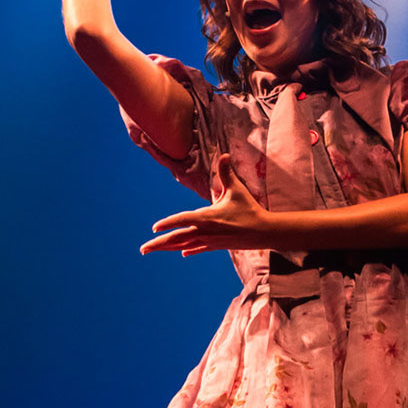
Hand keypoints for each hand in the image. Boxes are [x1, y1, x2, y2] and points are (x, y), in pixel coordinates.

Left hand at [141, 156, 273, 255]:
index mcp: (207, 217)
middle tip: (142, 249)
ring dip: (167, 248)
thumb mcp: (237, 190)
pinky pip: (198, 248)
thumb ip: (226, 173)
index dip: (168, 223)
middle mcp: (205, 231)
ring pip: (184, 245)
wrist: (265, 232)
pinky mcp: (217, 246)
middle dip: (158, 244)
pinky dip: (189, 249)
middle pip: (177, 238)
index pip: (183, 220)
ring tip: (152, 251)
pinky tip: (182, 253)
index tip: (154, 228)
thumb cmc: (250, 209)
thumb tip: (224, 154)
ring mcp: (210, 241)